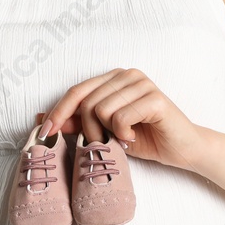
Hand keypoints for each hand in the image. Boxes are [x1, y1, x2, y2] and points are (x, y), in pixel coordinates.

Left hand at [38, 67, 206, 171]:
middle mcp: (127, 75)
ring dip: (107, 133)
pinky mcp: (155, 98)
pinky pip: (120, 117)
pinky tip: (134, 136)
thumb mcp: (105, 132)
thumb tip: (42, 119)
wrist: (182, 149)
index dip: (58, 112)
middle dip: (87, 129)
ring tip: (122, 139)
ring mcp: (142, 84)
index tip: (44, 132)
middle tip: (102, 144)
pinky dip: (123, 134)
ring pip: (101, 110)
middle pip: (86, 102)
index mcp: (113, 78)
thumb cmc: (145, 138)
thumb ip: (77, 123)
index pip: (77, 91)